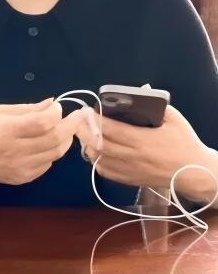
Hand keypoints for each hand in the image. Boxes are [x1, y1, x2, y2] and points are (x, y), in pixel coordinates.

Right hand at [0, 98, 87, 187]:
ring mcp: (22, 167)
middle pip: (55, 139)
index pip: (43, 122)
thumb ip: (26, 108)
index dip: (57, 114)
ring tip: (64, 130)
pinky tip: (47, 145)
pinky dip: (52, 152)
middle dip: (70, 126)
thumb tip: (51, 103)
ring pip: (56, 153)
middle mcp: (16, 150)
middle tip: (76, 118)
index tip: (59, 107)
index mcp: (7, 129)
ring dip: (65, 140)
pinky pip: (48, 164)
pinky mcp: (24, 178)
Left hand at [76, 104, 217, 201]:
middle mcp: (134, 157)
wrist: (195, 173)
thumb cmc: (185, 143)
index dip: (95, 120)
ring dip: (87, 146)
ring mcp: (131, 170)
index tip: (87, 110)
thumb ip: (156, 106)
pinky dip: (96, 161)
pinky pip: (106, 173)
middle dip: (84, 132)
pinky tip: (94, 152)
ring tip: (84, 135)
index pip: (112, 130)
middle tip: (78, 121)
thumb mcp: (174, 119)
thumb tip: (140, 93)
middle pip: (100, 145)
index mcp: (144, 140)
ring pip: (99, 160)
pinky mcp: (131, 180)